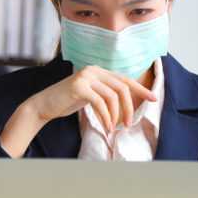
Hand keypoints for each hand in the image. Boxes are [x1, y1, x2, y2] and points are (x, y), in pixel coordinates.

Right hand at [28, 65, 156, 131]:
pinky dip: (106, 117)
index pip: (124, 79)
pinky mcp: (79, 86)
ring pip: (112, 96)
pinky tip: (106, 126)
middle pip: (121, 87)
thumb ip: (105, 93)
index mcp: (98, 70)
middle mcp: (93, 70)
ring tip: (115, 128)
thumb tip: (125, 102)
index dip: (140, 89)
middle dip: (129, 107)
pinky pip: (100, 103)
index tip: (153, 98)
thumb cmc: (67, 102)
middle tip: (129, 123)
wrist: (43, 105)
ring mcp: (85, 76)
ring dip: (116, 115)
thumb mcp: (90, 95)